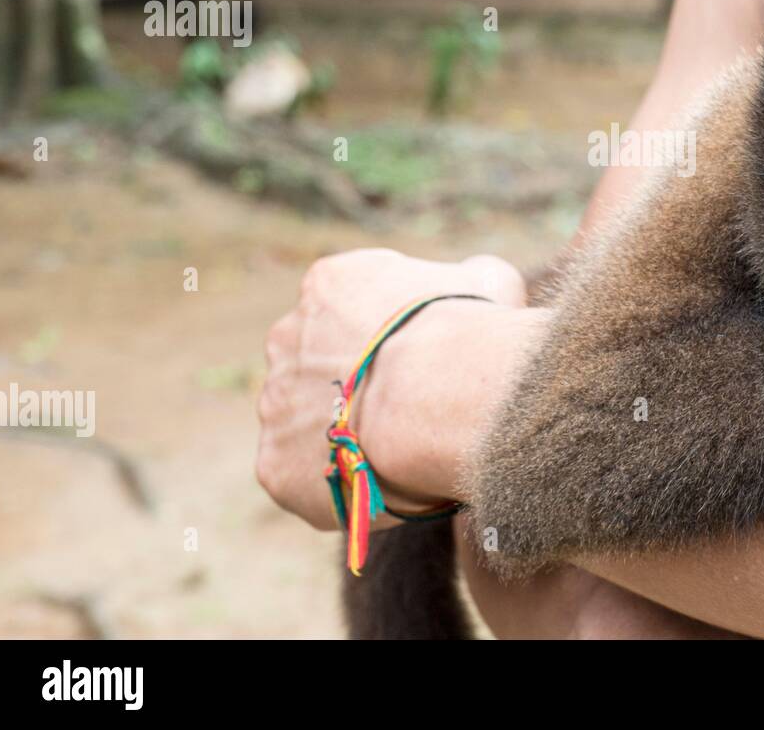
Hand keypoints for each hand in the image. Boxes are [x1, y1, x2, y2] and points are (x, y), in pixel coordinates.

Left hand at [256, 249, 531, 528]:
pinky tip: (383, 486)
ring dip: (345, 437)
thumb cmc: (469, 335)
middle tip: (409, 410)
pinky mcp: (274, 466)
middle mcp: (287, 336)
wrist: (440, 396)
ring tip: (401, 455)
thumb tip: (482, 279)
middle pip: (320, 366)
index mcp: (330, 285)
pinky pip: (306, 480)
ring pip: (309, 425)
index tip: (422, 358)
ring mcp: (275, 403)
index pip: (351, 307)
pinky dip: (341, 485)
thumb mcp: (489, 281)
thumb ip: (472, 277)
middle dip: (358, 386)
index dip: (391, 337)